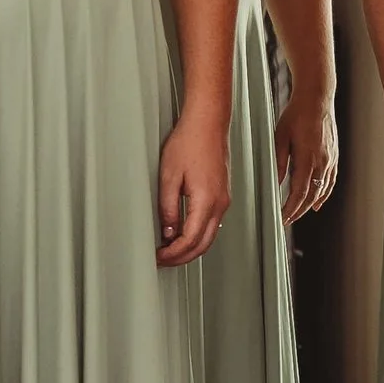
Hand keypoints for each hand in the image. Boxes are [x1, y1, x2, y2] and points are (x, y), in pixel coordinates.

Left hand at [159, 105, 230, 265]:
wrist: (207, 123)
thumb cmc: (189, 141)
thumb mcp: (169, 176)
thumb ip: (168, 207)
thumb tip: (168, 231)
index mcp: (206, 200)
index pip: (190, 239)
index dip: (173, 253)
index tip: (160, 256)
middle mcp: (220, 203)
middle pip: (203, 244)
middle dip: (182, 257)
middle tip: (164, 260)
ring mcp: (224, 199)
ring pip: (210, 236)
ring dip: (191, 248)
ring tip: (171, 250)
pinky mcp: (222, 194)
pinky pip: (212, 223)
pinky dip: (199, 235)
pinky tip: (184, 233)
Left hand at [276, 91, 339, 222]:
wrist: (317, 99)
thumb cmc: (296, 114)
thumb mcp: (280, 136)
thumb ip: (279, 161)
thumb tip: (276, 182)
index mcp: (308, 157)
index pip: (300, 192)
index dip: (291, 208)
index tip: (282, 218)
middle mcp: (322, 161)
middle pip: (312, 195)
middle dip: (299, 210)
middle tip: (286, 220)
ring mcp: (330, 159)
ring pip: (322, 190)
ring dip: (310, 205)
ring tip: (298, 214)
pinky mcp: (334, 156)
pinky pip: (330, 181)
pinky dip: (324, 194)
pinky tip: (318, 203)